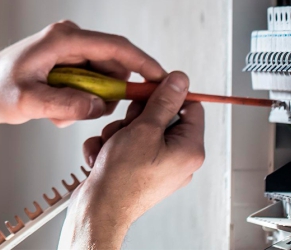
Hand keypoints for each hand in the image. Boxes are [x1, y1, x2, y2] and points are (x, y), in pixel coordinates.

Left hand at [0, 21, 166, 126]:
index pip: (115, 47)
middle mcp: (70, 38)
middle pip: (113, 67)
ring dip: (88, 102)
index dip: (143, 63)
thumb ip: (64, 103)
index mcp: (64, 38)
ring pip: (102, 80)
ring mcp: (69, 49)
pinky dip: (78, 102)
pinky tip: (54, 111)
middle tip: (80, 116)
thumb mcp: (28, 102)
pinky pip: (90, 85)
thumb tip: (98, 105)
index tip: (163, 80)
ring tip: (58, 114)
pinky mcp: (67, 62)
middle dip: (105, 95)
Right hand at [59, 72, 205, 248]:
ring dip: (118, 132)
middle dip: (135, 117)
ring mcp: (157, 166)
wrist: (100, 209)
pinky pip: (126, 146)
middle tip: (127, 126)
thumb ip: (163, 102)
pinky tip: (102, 155)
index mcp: (190, 149)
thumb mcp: (144, 129)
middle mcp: (178, 158)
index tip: (149, 90)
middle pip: (160, 117)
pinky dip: (110, 147)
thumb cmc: (124, 179)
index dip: (168, 94)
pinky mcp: (138, 171)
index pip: (191, 107)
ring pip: (138, 130)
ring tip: (110, 146)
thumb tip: (179, 81)